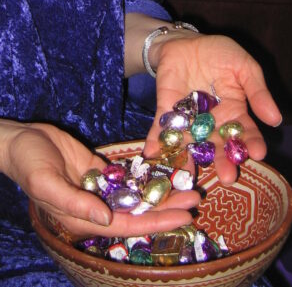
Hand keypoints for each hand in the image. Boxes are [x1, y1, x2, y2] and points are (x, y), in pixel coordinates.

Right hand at [0, 120, 199, 236]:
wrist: (24, 141)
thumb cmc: (28, 163)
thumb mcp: (45, 183)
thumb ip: (75, 203)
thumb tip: (107, 219)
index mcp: (85, 217)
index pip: (127, 224)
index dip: (156, 222)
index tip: (184, 217)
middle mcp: (98, 206)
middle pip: (139, 211)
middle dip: (167, 206)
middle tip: (194, 198)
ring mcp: (102, 188)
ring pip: (138, 194)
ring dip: (161, 191)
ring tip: (186, 186)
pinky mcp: (103, 172)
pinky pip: (129, 177)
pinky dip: (146, 176)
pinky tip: (164, 172)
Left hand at [143, 34, 281, 184]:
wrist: (186, 44)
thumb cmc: (219, 53)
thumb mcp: (244, 68)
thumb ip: (257, 92)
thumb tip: (275, 119)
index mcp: (232, 112)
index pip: (243, 132)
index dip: (251, 143)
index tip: (258, 155)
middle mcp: (210, 122)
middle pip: (216, 145)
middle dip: (221, 161)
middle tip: (227, 178)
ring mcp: (187, 120)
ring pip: (189, 143)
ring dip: (188, 159)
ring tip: (188, 176)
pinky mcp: (166, 113)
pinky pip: (162, 129)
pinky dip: (156, 141)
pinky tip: (152, 153)